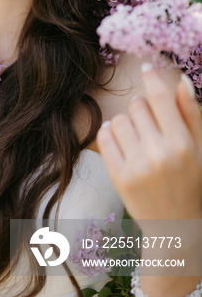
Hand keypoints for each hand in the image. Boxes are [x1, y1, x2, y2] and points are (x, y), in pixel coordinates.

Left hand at [96, 65, 201, 224]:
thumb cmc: (192, 182)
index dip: (152, 77)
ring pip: (119, 119)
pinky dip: (111, 134)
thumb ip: (192, 114)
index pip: (160, 98)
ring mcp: (136, 167)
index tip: (148, 67)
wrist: (176, 228)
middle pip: (137, 106)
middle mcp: (159, 154)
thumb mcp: (201, 148)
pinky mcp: (118, 177)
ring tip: (139, 139)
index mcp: (182, 144)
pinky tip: (124, 143)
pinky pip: (105, 136)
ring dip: (127, 124)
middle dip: (143, 111)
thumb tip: (182, 80)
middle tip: (153, 129)